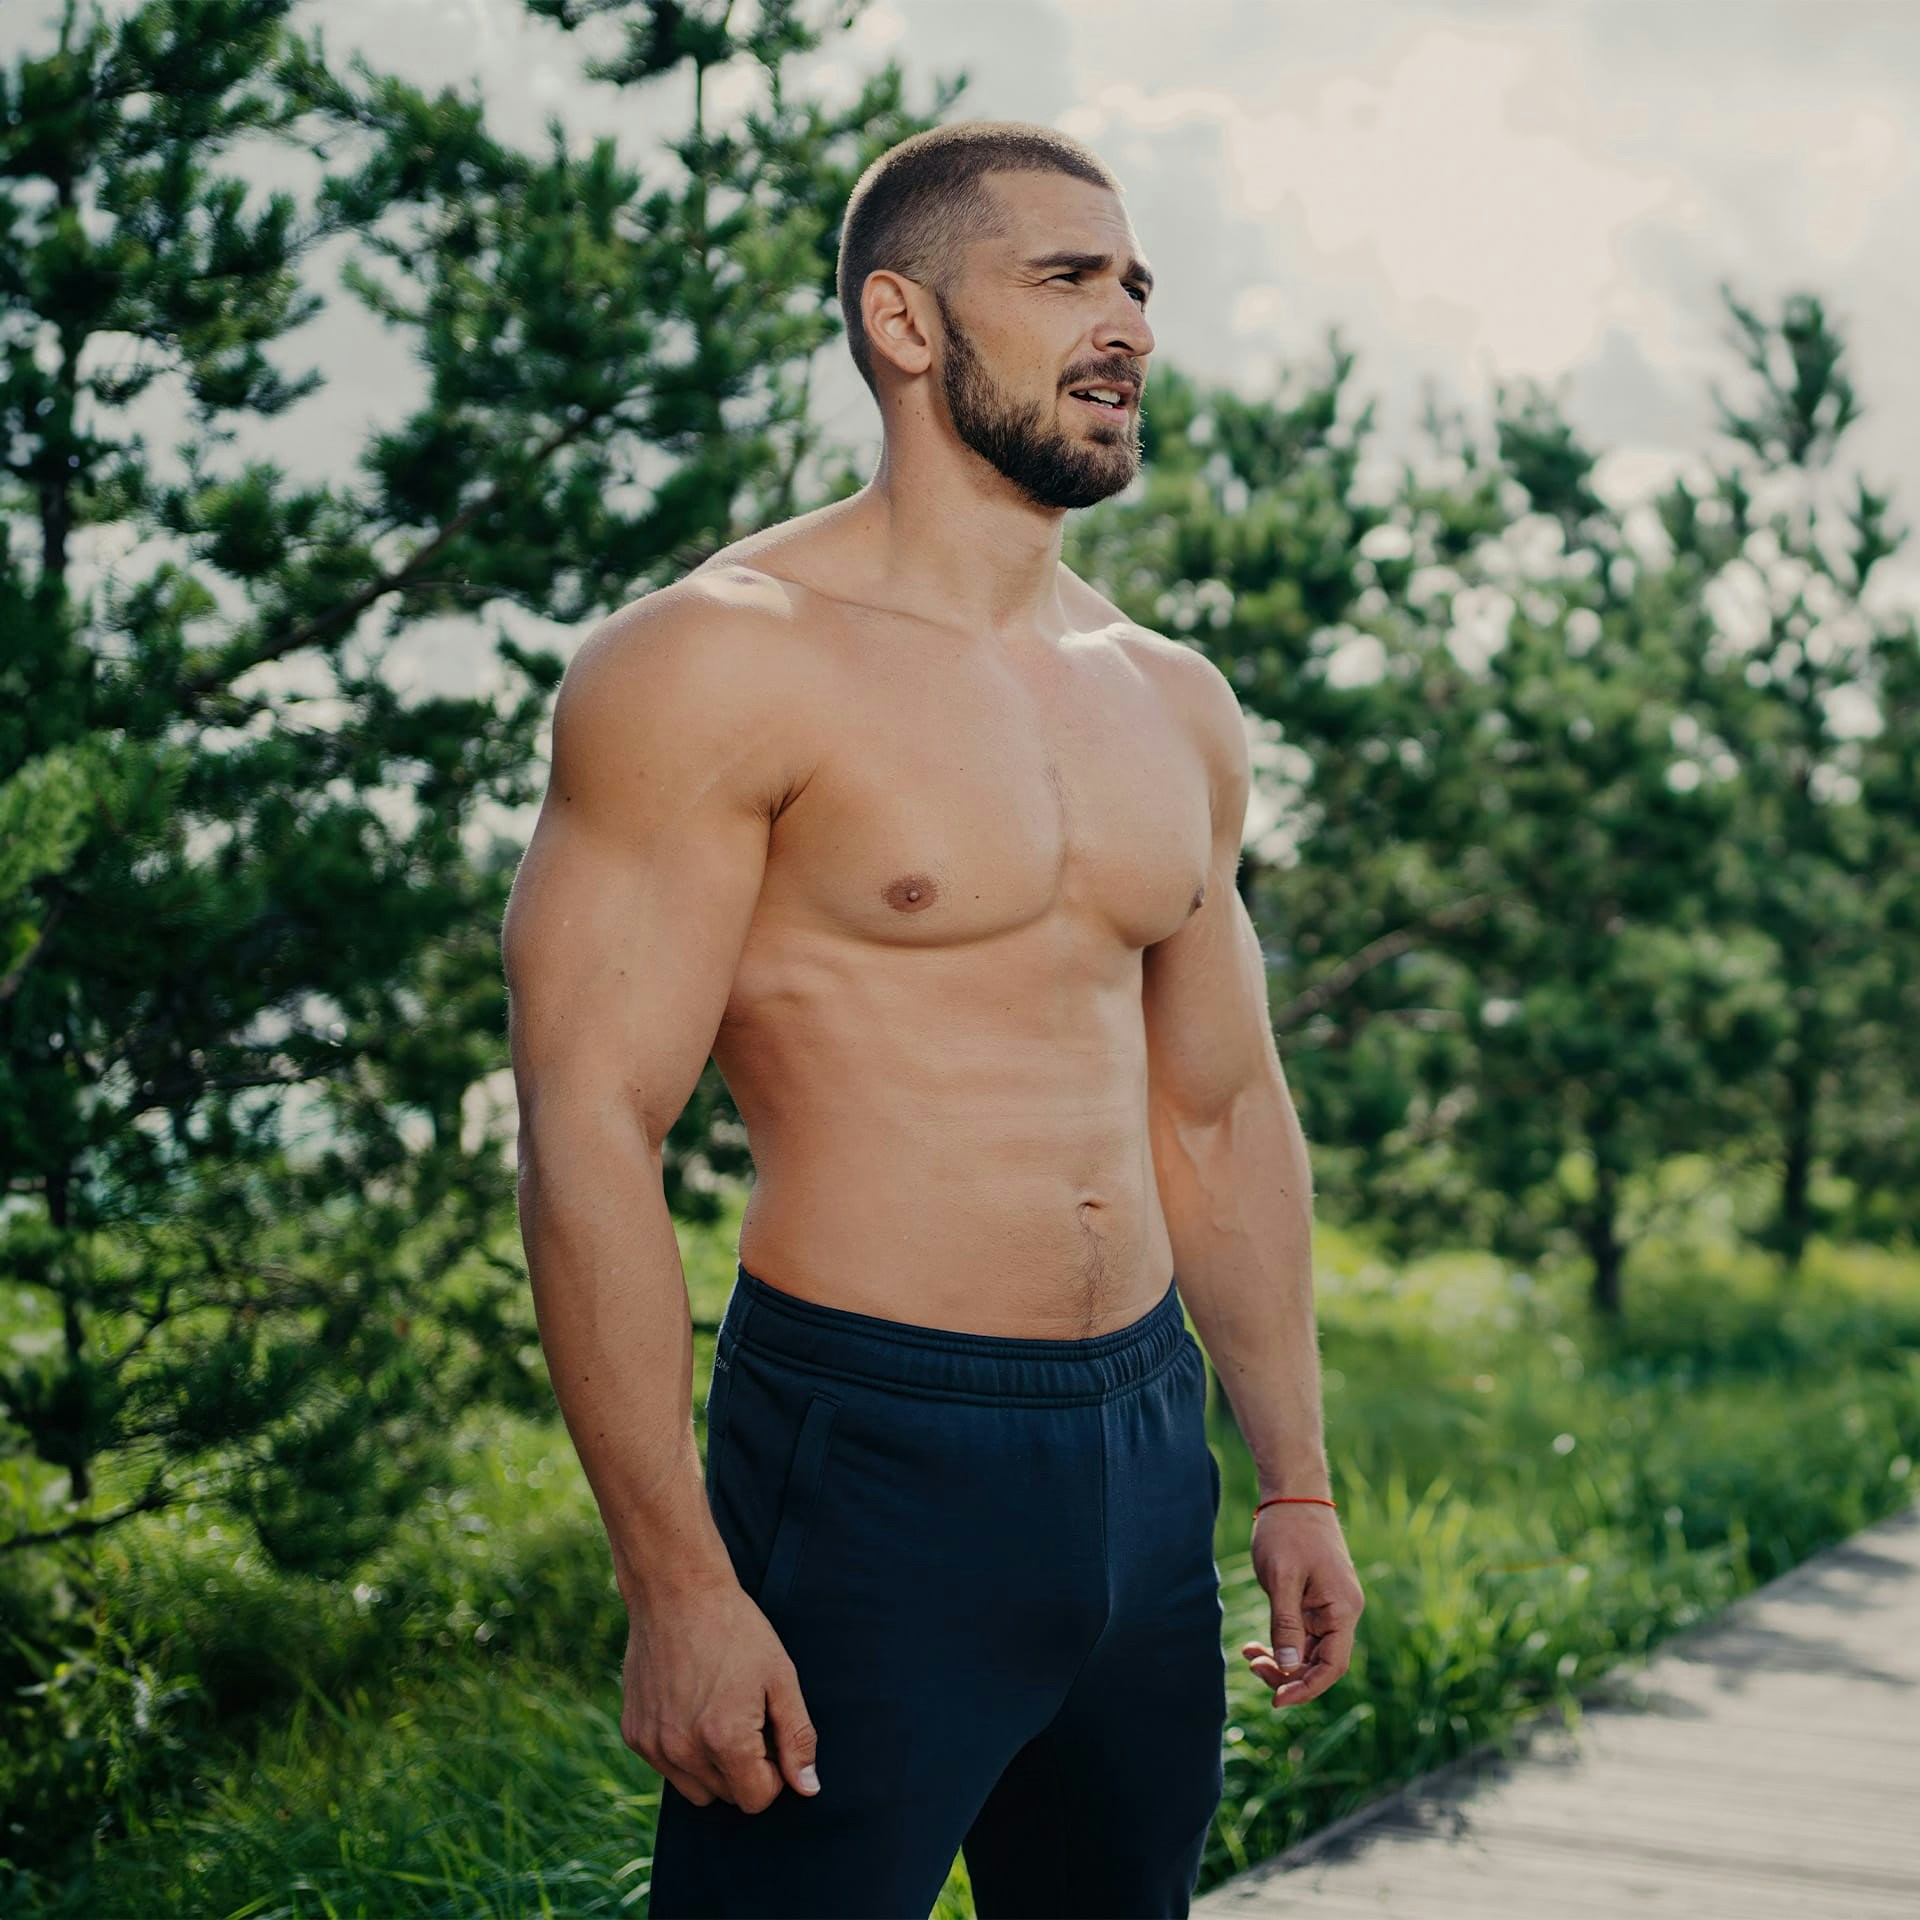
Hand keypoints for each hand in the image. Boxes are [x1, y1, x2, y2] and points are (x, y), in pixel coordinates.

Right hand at [621, 1579, 821, 1812]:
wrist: (677, 1591)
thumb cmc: (736, 1629)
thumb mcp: (780, 1677)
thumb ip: (797, 1737)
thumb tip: (807, 1789)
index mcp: (725, 1740)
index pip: (757, 1800)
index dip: (775, 1772)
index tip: (772, 1734)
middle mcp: (683, 1751)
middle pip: (728, 1797)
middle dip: (746, 1769)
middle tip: (748, 1717)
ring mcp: (653, 1745)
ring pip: (696, 1790)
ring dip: (715, 1768)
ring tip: (721, 1715)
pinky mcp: (634, 1733)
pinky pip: (667, 1767)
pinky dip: (684, 1751)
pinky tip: (692, 1706)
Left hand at [1239, 1504, 1364, 1708]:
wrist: (1293, 1493)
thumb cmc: (1287, 1531)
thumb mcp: (1281, 1578)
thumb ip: (1285, 1624)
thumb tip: (1288, 1669)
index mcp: (1342, 1609)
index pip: (1333, 1666)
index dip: (1306, 1688)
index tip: (1276, 1701)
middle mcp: (1342, 1611)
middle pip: (1319, 1662)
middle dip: (1287, 1673)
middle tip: (1252, 1666)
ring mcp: (1329, 1606)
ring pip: (1308, 1650)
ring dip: (1280, 1659)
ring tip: (1247, 1654)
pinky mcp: (1315, 1599)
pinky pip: (1301, 1633)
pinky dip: (1280, 1641)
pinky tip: (1254, 1644)